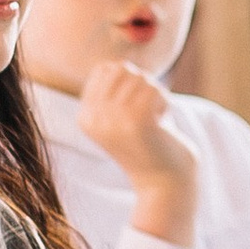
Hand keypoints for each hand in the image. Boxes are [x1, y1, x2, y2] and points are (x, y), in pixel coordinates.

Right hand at [79, 58, 198, 246]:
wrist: (164, 184)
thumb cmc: (150, 145)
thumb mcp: (122, 117)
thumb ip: (115, 91)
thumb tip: (113, 64)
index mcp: (85, 117)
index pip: (104, 69)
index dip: (129, 81)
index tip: (134, 111)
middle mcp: (93, 118)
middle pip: (122, 69)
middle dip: (143, 86)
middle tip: (148, 115)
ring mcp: (113, 119)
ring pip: (141, 78)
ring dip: (156, 96)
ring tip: (155, 122)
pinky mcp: (137, 122)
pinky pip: (155, 90)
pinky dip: (165, 103)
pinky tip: (162, 124)